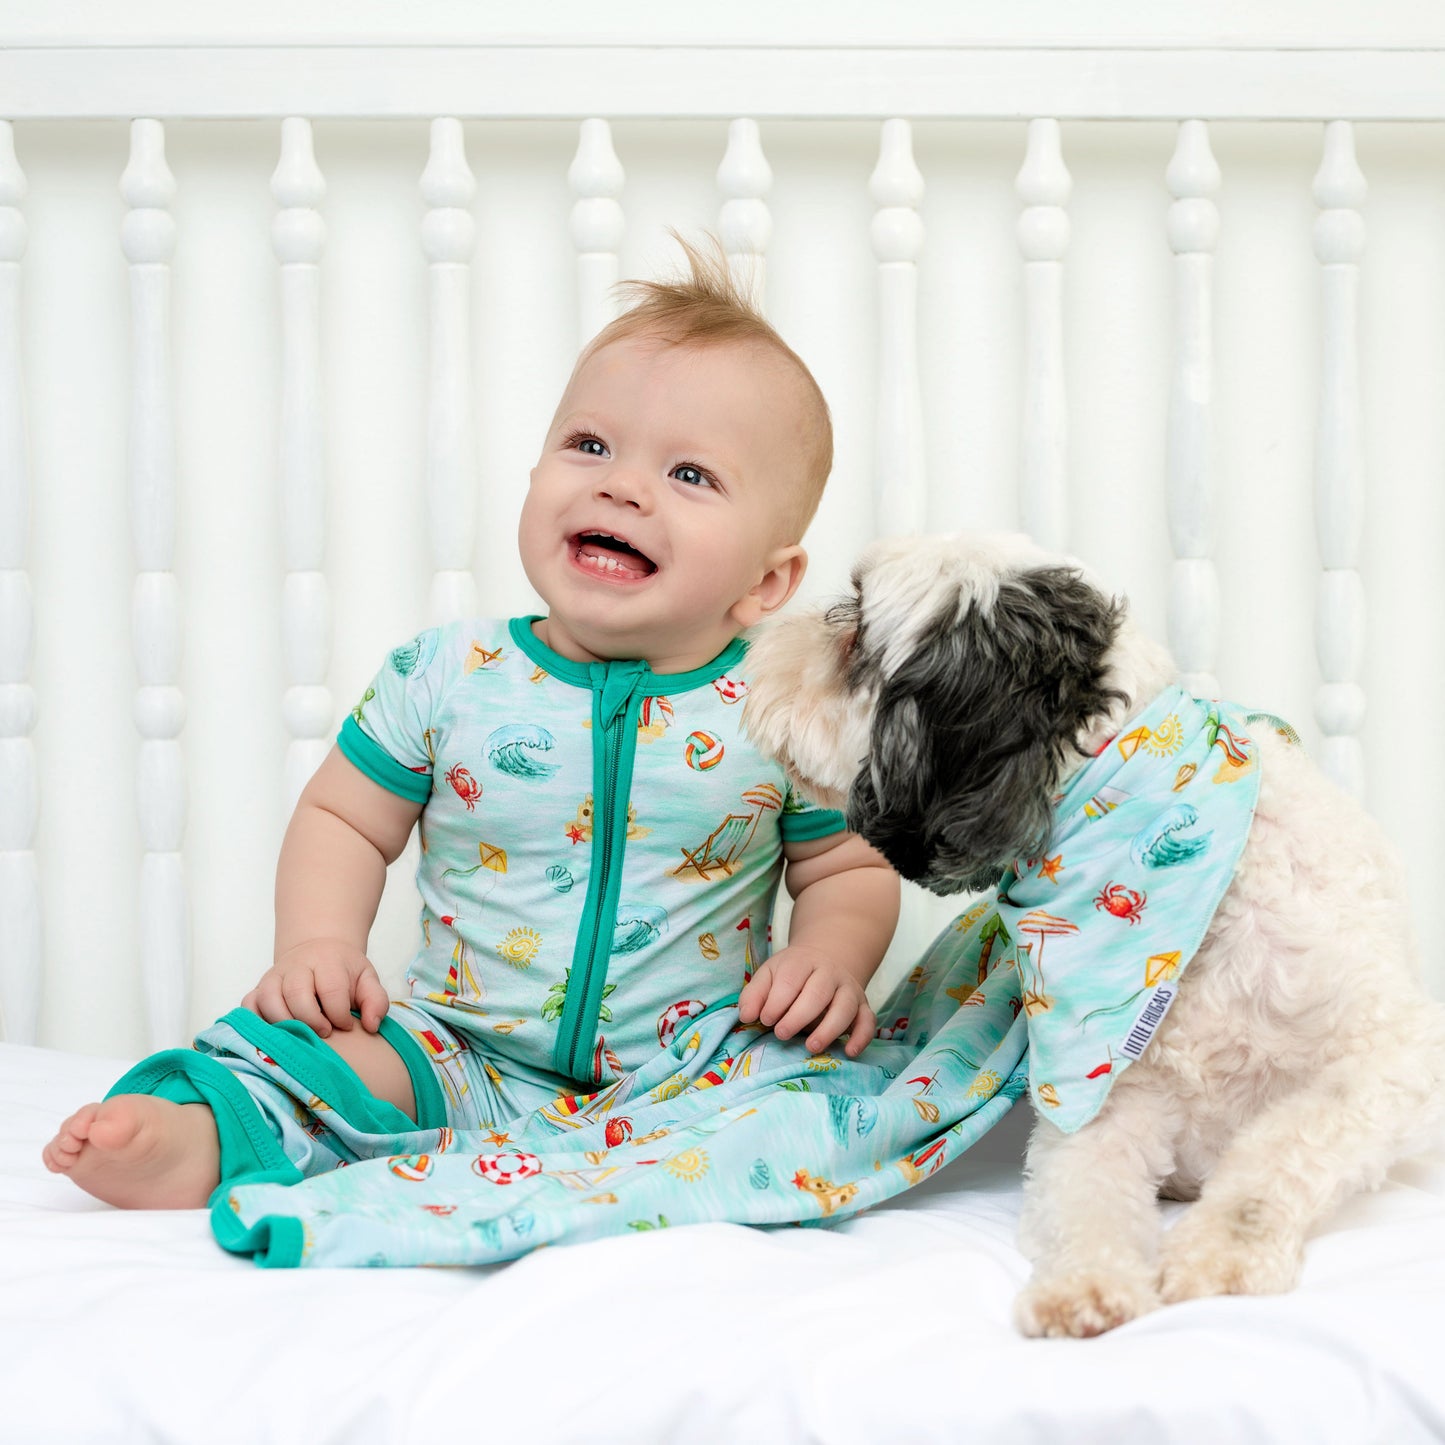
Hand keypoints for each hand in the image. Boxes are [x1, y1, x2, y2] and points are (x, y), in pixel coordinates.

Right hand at [241, 937, 389, 1036]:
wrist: (318, 951)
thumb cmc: (343, 972)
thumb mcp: (367, 979)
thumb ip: (376, 1001)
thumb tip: (371, 1026)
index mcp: (327, 961)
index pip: (331, 989)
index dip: (340, 1014)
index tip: (347, 1025)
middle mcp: (296, 966)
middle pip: (297, 995)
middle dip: (312, 1021)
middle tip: (325, 1033)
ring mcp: (273, 977)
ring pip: (270, 1001)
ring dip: (286, 1024)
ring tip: (302, 1037)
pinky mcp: (258, 989)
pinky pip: (248, 1006)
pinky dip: (255, 1022)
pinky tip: (273, 1035)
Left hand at [736, 945, 876, 1057]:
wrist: (827, 958)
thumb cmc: (793, 974)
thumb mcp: (769, 974)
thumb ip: (754, 994)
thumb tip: (746, 1016)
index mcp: (803, 962)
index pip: (791, 979)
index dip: (777, 1001)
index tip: (765, 1019)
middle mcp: (830, 973)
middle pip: (818, 992)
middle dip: (799, 1016)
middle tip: (781, 1034)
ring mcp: (849, 989)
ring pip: (844, 1007)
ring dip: (829, 1029)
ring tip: (810, 1047)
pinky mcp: (863, 1006)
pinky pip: (868, 1020)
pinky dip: (862, 1037)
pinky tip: (849, 1052)